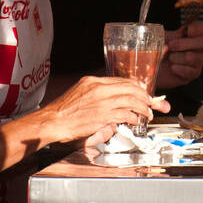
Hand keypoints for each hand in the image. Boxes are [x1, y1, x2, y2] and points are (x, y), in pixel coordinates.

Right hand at [38, 75, 166, 143]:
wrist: (51, 121)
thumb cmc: (63, 111)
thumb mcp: (79, 93)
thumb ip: (97, 94)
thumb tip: (112, 100)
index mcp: (93, 81)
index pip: (122, 81)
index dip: (136, 87)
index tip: (143, 93)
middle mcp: (98, 88)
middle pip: (130, 88)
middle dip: (145, 96)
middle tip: (151, 103)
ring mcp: (101, 102)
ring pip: (131, 100)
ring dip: (143, 107)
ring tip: (147, 113)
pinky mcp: (102, 116)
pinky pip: (125, 114)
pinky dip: (134, 117)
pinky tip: (136, 120)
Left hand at [157, 21, 202, 89]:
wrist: (152, 68)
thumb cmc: (158, 52)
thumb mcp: (162, 39)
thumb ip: (172, 35)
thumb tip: (180, 33)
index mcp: (191, 37)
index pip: (202, 30)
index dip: (196, 29)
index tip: (186, 31)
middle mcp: (197, 49)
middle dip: (182, 44)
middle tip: (169, 46)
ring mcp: (197, 61)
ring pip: (191, 57)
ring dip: (175, 57)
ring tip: (169, 59)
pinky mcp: (193, 73)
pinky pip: (188, 71)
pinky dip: (176, 68)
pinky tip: (171, 68)